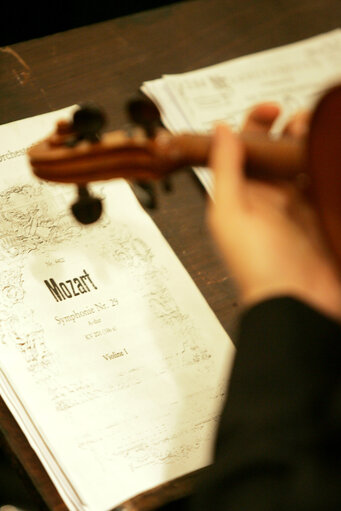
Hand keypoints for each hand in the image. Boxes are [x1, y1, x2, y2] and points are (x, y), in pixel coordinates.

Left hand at [207, 104, 340, 320]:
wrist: (296, 303)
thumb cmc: (257, 265)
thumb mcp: (231, 212)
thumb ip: (226, 169)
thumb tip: (219, 130)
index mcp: (241, 195)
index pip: (245, 151)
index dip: (256, 125)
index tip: (273, 109)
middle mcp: (270, 198)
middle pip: (279, 152)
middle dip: (289, 130)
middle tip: (301, 122)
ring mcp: (299, 207)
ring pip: (305, 163)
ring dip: (311, 143)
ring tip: (319, 133)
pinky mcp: (323, 216)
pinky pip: (325, 182)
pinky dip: (328, 165)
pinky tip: (331, 153)